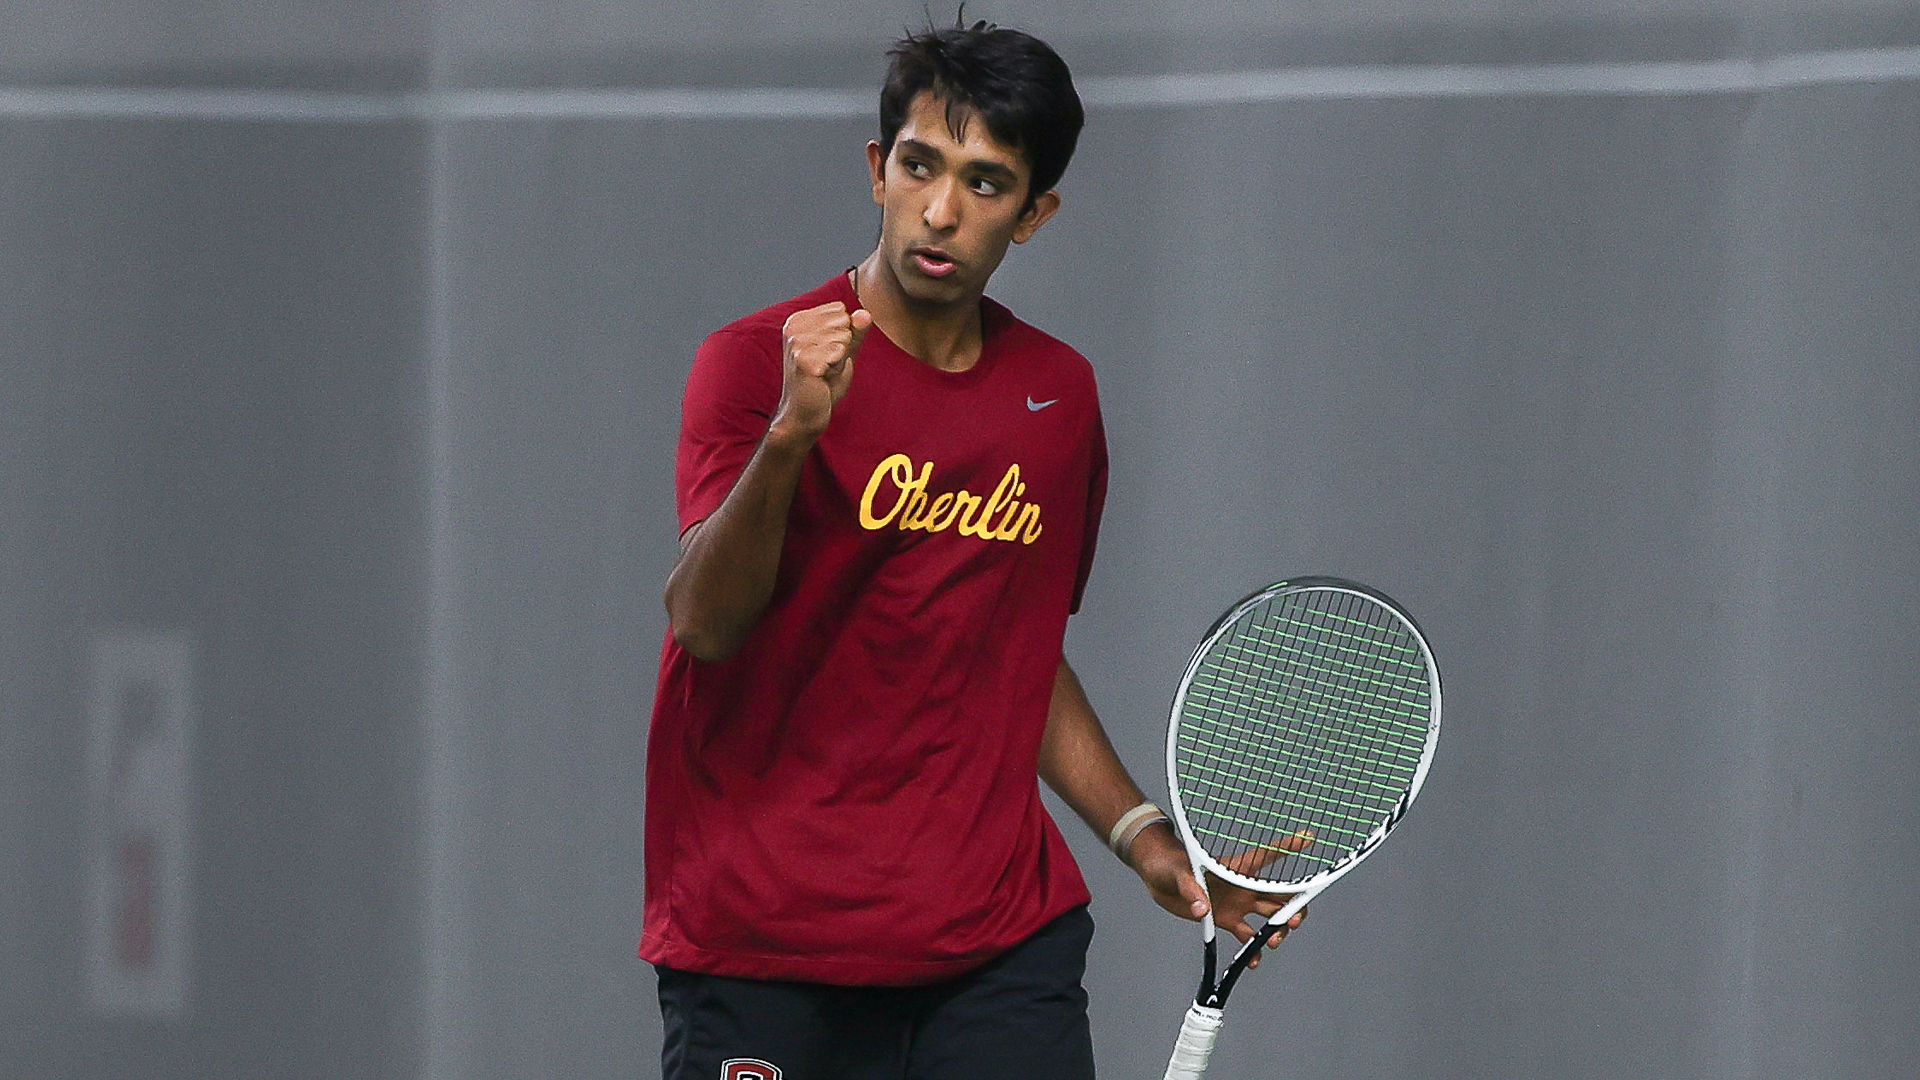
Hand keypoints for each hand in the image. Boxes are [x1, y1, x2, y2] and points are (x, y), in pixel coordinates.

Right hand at [772, 302, 870, 444]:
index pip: (840, 310)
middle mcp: (793, 327)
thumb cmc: (822, 382)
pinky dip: (837, 368)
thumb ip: (855, 332)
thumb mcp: (843, 352)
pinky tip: (822, 378)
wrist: (806, 412)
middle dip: (842, 346)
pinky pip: (839, 353)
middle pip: (843, 321)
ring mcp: (796, 343)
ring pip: (842, 336)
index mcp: (798, 320)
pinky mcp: (803, 359)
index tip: (827, 353)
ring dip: (839, 359)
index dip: (842, 334)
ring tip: (824, 371)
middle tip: (826, 364)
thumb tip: (865, 313)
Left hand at [1128, 825, 1312, 968]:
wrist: (1159, 878)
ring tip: (1273, 943)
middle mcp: (1243, 886)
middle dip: (1293, 907)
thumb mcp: (1180, 873)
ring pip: (1269, 918)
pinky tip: (1254, 960)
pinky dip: (1253, 950)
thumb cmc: (1171, 864)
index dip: (1289, 846)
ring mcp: (1237, 904)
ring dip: (1277, 931)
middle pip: (1279, 895)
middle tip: (1294, 921)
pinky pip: (1247, 937)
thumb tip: (1203, 908)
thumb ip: (1192, 888)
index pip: (1268, 855)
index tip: (1309, 838)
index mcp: (1237, 868)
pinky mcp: (1226, 920)